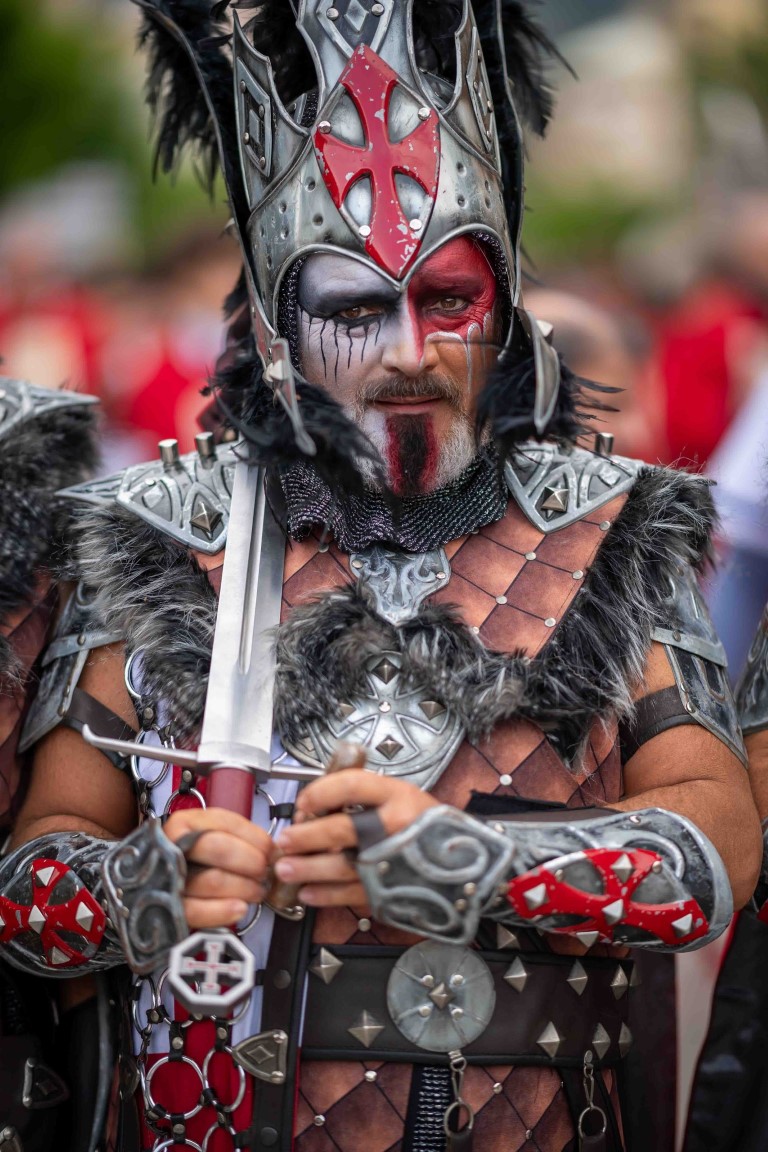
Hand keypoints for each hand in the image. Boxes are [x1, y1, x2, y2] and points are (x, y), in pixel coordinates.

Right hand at [164, 807, 271, 928]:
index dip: (256, 837)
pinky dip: (223, 910)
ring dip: (244, 887)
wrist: (158, 887)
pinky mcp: (166, 908)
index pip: (226, 823)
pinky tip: (241, 908)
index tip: (272, 851)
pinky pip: (197, 911)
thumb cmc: (194, 860)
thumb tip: (273, 851)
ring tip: (257, 892)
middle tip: (265, 873)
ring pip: (212, 880)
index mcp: (185, 823)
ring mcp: (167, 877)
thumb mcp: (211, 838)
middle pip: (218, 848)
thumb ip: (238, 839)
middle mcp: (172, 846)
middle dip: (251, 861)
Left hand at [273, 770, 437, 907]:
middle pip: (340, 829)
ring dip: (307, 868)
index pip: (349, 785)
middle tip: (284, 840)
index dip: (318, 792)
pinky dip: (324, 895)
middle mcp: (395, 827)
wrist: (469, 866)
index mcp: (397, 796)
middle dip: (305, 836)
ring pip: (340, 866)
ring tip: (286, 868)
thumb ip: (367, 797)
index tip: (304, 802)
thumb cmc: (428, 828)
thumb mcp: (403, 797)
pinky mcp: (390, 890)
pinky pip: (349, 894)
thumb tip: (318, 805)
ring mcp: (391, 862)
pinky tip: (308, 892)